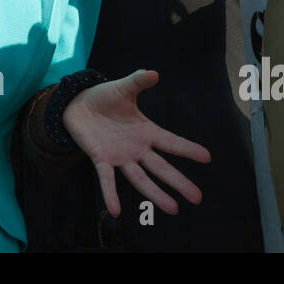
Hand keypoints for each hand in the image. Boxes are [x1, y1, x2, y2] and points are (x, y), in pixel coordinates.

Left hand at [62, 69, 209, 215]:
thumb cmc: (105, 97)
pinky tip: (116, 210)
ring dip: (155, 194)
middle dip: (178, 182)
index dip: (187, 149)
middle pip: (161, 167)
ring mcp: (119, 156)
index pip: (171, 142)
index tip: (206, 157)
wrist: (77, 105)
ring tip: (172, 208)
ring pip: (140, 178)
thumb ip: (138, 81)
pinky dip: (110, 194)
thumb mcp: (123, 88)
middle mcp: (136, 148)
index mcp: (146, 131)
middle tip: (197, 198)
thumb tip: (154, 73)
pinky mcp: (101, 159)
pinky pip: (107, 179)